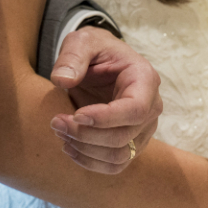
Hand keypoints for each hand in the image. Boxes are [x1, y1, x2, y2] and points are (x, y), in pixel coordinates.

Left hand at [49, 27, 162, 173]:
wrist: (100, 64)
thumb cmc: (94, 51)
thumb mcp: (82, 42)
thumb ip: (72, 57)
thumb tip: (62, 80)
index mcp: (145, 80)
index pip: (135, 109)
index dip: (106, 118)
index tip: (76, 115)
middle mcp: (151, 108)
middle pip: (124, 136)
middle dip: (86, 135)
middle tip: (56, 122)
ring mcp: (144, 130)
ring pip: (119, 156)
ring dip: (85, 150)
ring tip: (60, 132)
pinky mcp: (132, 144)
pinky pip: (115, 165)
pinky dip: (90, 162)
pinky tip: (69, 147)